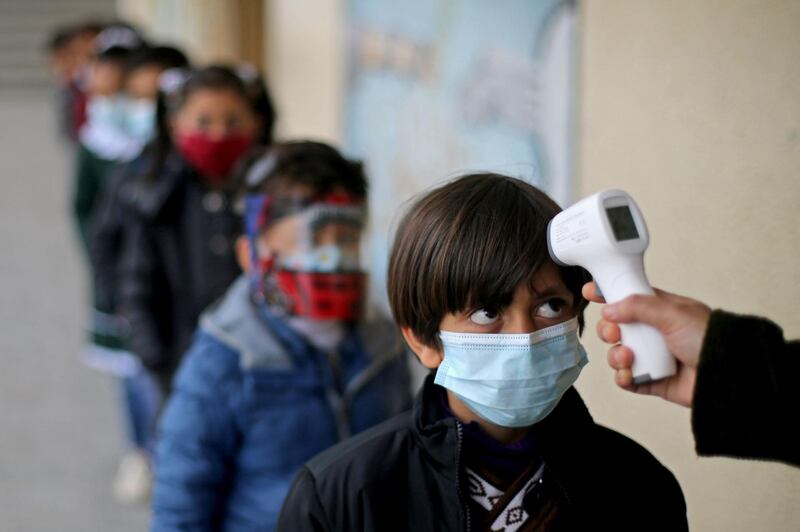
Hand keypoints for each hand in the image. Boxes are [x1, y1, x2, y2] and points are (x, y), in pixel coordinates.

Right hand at [582, 282, 711, 406]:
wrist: (727, 375)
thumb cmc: (709, 339)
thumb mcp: (674, 313)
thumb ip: (639, 306)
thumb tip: (610, 309)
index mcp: (660, 310)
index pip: (628, 298)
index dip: (608, 294)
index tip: (591, 292)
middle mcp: (653, 332)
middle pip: (616, 327)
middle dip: (608, 329)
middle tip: (615, 332)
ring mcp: (651, 356)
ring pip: (617, 353)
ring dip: (616, 355)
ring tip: (629, 357)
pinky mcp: (651, 380)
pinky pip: (626, 379)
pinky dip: (623, 377)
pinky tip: (629, 374)